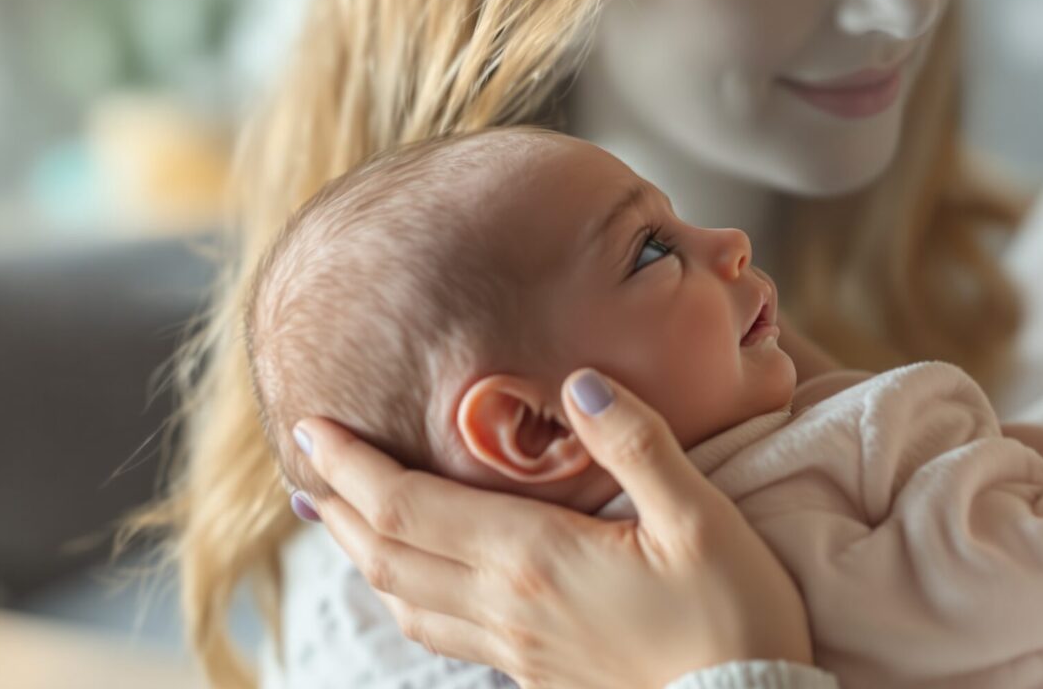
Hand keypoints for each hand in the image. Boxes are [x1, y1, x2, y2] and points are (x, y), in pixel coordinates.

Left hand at [293, 370, 813, 688]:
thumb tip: (579, 382)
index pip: (409, 505)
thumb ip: (636, 443)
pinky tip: (411, 586)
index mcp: (533, 556)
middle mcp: (505, 605)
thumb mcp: (701, 516)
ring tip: (339, 519)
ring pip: (404, 598)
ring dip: (361, 552)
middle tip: (308, 464)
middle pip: (389, 552)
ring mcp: (515, 647)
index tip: (312, 428)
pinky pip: (440, 632)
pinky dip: (403, 596)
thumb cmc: (733, 615)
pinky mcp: (533, 674)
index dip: (352, 466)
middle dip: (339, 505)